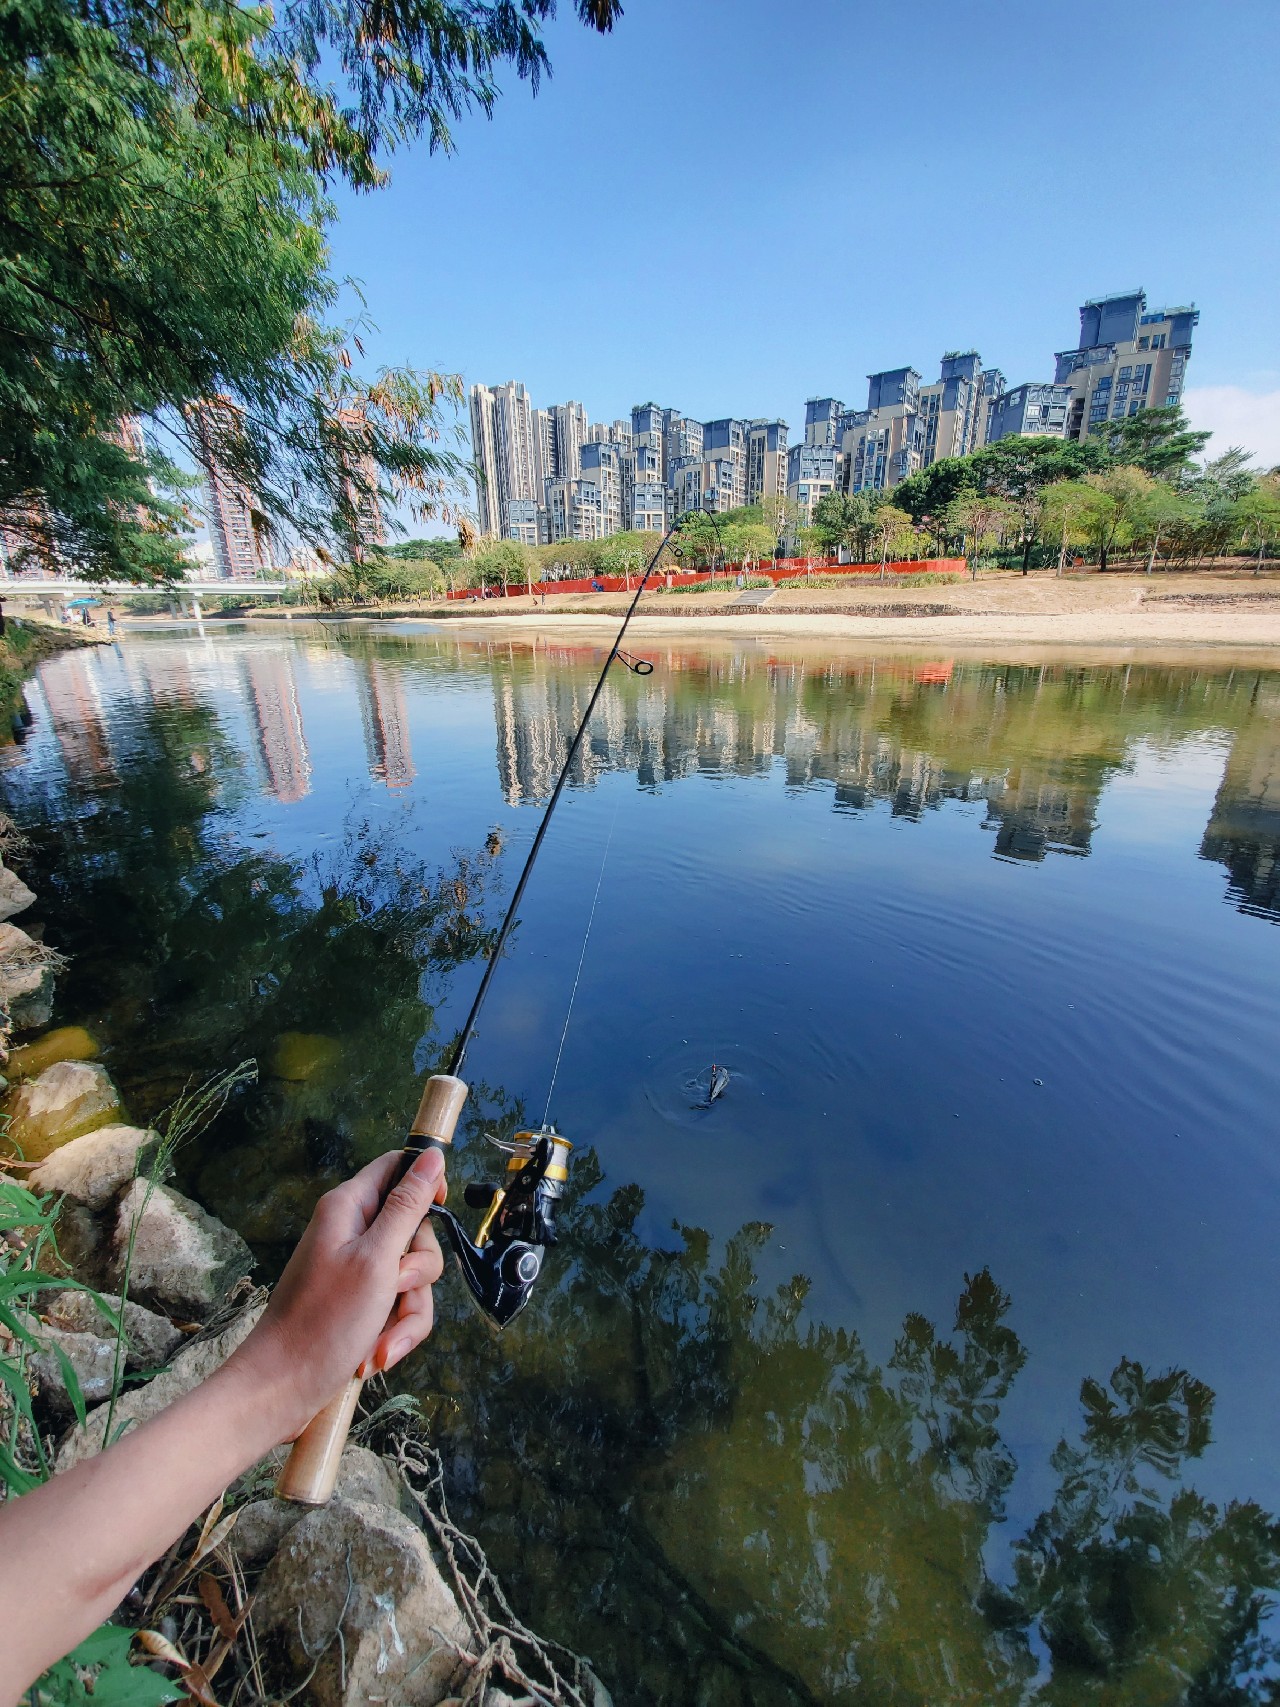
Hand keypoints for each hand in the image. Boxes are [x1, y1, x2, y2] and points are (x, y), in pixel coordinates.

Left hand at [228, 1148, 446, 1439]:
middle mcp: (353, 1233)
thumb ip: (407, 1206)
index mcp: (349, 1208)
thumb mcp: (377, 1259)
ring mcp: (358, 1271)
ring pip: (412, 1276)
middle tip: (395, 1288)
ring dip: (407, 1312)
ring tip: (381, 1342)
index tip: (438, 1212)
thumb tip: (431, 1155)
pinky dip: (396, 1330)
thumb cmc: (322, 1322)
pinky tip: (377, 1354)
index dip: (426, 1183)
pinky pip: (399, 1306)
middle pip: (415, 1230)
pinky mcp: (362, 1304)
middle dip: (418, 1271)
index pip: (397, 1166)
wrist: (282, 1389)